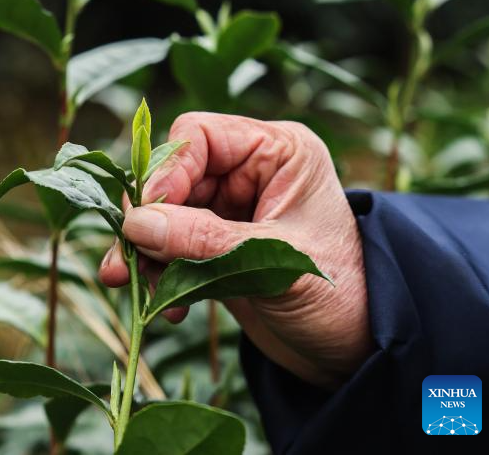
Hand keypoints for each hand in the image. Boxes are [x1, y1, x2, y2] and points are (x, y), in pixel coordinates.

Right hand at [99, 112, 372, 388]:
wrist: (363, 352)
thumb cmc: (343, 294)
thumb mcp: (274, 262)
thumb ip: (204, 240)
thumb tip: (136, 224)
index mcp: (277, 151)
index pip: (200, 136)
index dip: (167, 172)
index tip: (144, 216)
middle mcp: (251, 172)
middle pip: (176, 176)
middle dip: (149, 218)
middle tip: (125, 257)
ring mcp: (233, 211)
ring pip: (167, 214)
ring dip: (147, 250)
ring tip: (134, 285)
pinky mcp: (219, 249)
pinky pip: (174, 249)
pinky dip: (161, 273)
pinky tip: (167, 306)